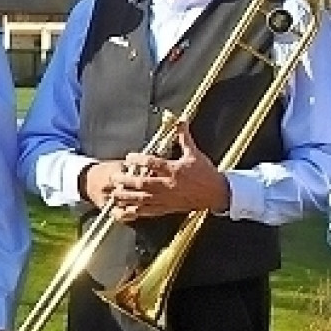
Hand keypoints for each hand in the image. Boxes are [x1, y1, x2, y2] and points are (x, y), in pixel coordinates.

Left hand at [110, 120, 228, 219]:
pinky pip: (149, 211)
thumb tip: (180, 118)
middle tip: (114, 178)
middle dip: (127, 181)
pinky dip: (135, 211)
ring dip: (127, 197)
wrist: (216, 193)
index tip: (128, 157)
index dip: (139, 160)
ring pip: (143, 199)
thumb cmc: (206, 173)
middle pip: (143, 183)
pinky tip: (124, 211)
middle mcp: (169, 185)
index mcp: (175, 170)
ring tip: (114, 194)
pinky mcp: (168, 208)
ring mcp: (167, 198)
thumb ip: (183, 135)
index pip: (153, 163)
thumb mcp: (195, 153)